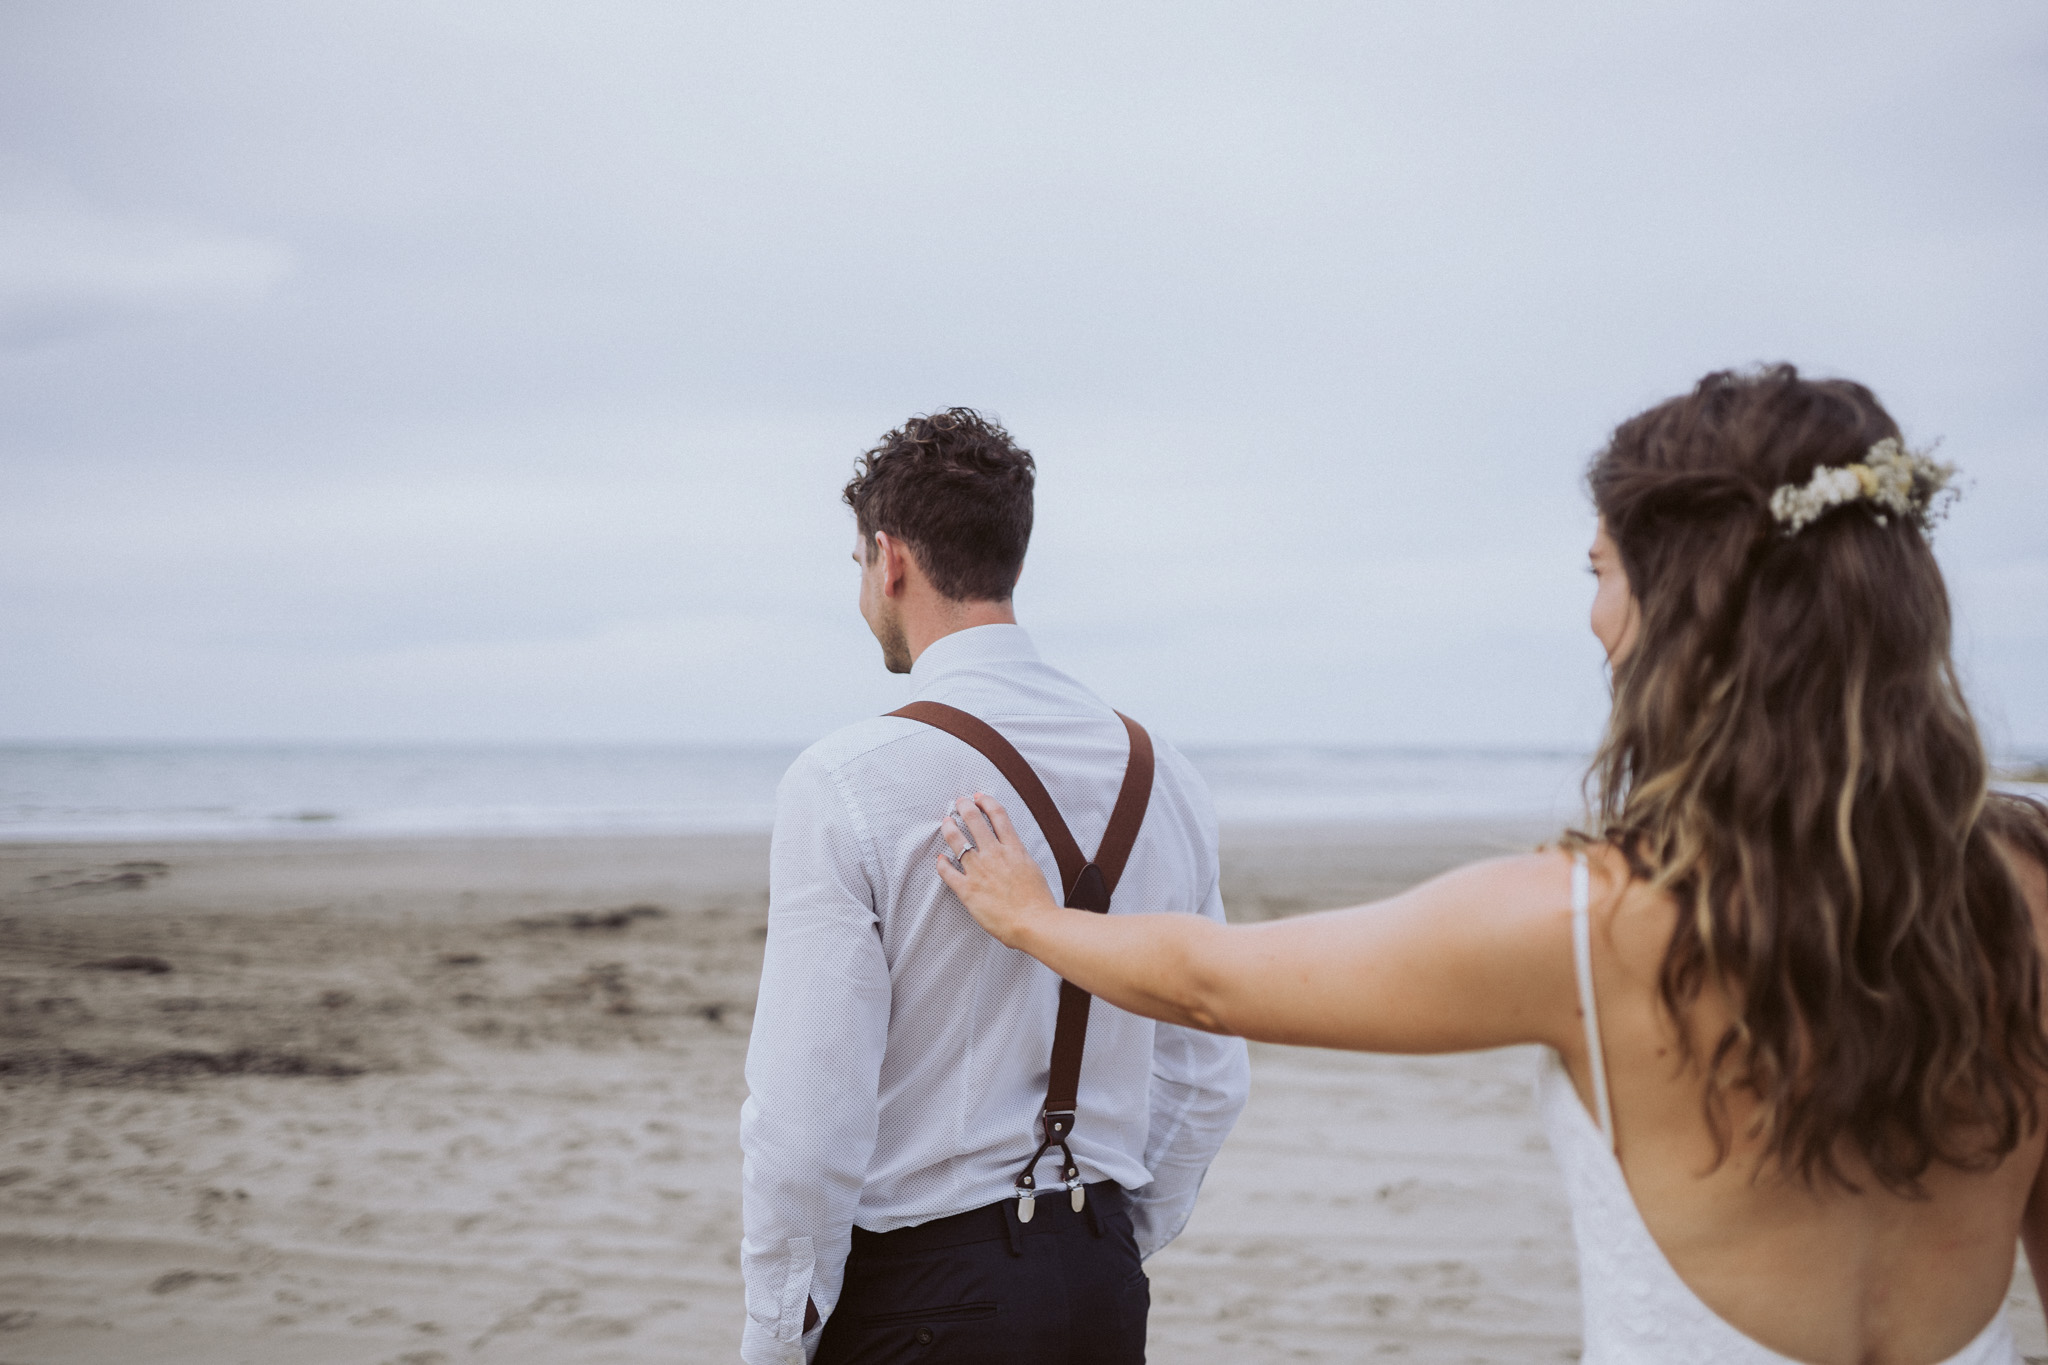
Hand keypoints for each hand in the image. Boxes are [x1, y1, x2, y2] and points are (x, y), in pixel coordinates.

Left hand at [935, 794, 1061, 946]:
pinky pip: (948, 872)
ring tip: (946, 822)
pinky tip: (940, 858)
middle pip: (974, 820)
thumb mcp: (1032, 869)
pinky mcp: (967, 890)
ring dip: (949, 828)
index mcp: (1013, 849)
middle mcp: (994, 855)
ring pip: (957, 840)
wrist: (1034, 922)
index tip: (979, 797)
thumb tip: (1013, 853)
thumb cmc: (1038, 901)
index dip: (986, 802)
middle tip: (959, 802)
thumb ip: (1019, 857)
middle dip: (964, 807)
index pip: (998, 815)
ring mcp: (979, 871)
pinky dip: (942, 863)